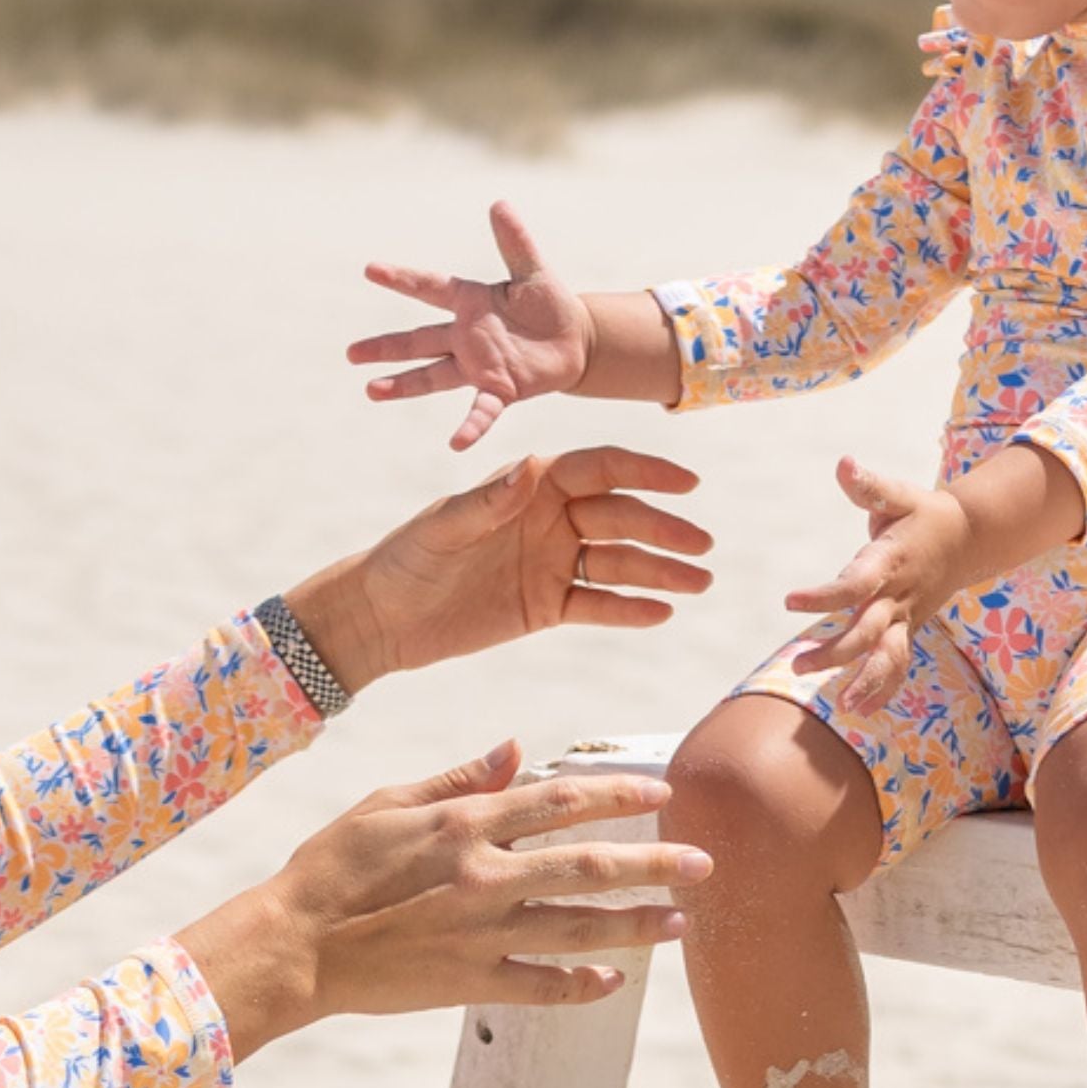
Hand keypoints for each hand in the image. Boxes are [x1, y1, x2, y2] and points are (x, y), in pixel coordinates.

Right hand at [180, 749, 710, 1058]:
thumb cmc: (332, 867)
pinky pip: (540, 986)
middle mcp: (483, 877)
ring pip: (578, 927)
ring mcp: (480, 934)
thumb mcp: (388, 803)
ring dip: (636, 924)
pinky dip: (581, 984)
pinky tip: (614, 980)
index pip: (559, 800)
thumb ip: (457, 779)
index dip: (617, 794)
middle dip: (652, 863)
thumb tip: (516, 749)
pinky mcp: (469, 984)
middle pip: (587, 865)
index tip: (661, 792)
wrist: (293, 945)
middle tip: (703, 863)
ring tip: (681, 922)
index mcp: (464, 824)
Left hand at [288, 447, 711, 687]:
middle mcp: (549, 519)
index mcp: (529, 486)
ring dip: (660, 571)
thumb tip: (529, 470)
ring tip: (700, 582)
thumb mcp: (442, 528)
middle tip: (703, 547)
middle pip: (620, 518)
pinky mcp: (546, 607)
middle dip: (664, 529)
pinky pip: (597, 605)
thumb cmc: (406, 559)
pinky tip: (663, 612)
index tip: (686, 482)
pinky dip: (629, 608)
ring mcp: (551, 563)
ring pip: (617, 563)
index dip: (645, 473)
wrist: (383, 617)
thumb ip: (487, 502)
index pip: (599, 470)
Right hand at [350, 201, 593, 451]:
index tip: (370, 269)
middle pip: (418, 341)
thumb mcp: (533, 270)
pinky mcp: (501, 390)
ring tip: (371, 391)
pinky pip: (482, 411)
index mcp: (470, 302)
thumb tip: (499, 204)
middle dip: (385, 347)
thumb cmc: (549, 304)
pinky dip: (470, 426)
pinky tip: (455, 443)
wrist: (575, 341)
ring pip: (433, 376)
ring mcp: (479, 366)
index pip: (428, 287)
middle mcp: (465, 336)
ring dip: (404, 385)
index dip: (401, 278)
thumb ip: (515, 242)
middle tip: (351, 353)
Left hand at [782, 440, 1083, 705]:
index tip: (789, 601)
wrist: (967, 538)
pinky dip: (884, 687)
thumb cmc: (921, 513)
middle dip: (836, 652)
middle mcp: (897, 595)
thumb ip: (868, 486)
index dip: (824, 595)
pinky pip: (899, 663)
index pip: (854, 584)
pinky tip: (859, 708)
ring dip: (867, 681)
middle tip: (798, 665)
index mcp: (888, 562)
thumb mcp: (896, 495)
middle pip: (868, 632)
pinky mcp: (909, 628)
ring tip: (843, 704)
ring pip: (889, 656)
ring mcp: (906, 617)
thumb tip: (843, 464)